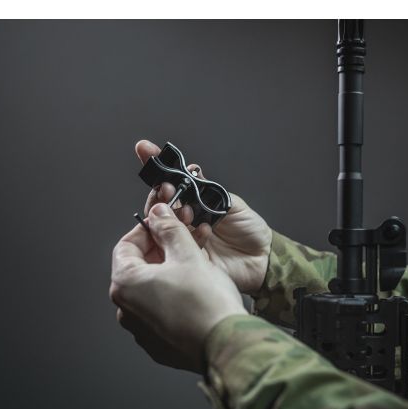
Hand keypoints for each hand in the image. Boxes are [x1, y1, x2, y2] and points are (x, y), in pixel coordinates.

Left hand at [110, 203, 246, 372]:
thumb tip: (159, 212)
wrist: (228, 343)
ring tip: (194, 266)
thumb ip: (169, 228)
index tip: (165, 223)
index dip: (147, 229)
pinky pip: (161, 313)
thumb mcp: (188, 254)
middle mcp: (126, 310)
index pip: (125, 246)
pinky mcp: (159, 345)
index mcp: (126, 284)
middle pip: (138, 269)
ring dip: (168, 274)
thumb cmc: (206, 300)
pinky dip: (174, 298)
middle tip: (183, 242)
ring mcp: (142, 331)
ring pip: (151, 292)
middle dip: (160, 251)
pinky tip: (196, 293)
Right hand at [135, 140, 271, 293]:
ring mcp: (182, 239)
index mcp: (193, 203)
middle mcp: (184, 220)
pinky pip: (176, 245)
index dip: (157, 167)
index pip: (169, 183)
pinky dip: (186, 235)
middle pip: (158, 203)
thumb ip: (207, 189)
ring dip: (171, 213)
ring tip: (187, 211)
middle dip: (160, 192)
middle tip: (167, 188)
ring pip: (162, 223)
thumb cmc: (249, 230)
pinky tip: (201, 230)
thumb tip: (191, 170)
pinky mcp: (186, 258)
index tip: (145, 150)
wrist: (262, 257)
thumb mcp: (231, 202)